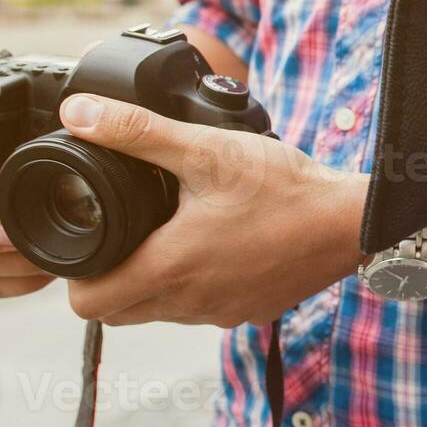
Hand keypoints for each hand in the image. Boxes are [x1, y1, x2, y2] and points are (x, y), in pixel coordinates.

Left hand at [57, 94, 366, 327]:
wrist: (351, 221)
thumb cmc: (284, 188)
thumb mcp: (204, 149)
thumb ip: (136, 131)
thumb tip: (79, 112)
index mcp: (170, 267)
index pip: (87, 304)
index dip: (75, 276)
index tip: (91, 241)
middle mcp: (192, 303)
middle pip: (119, 313)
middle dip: (110, 281)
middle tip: (124, 235)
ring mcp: (223, 314)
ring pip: (161, 313)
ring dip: (154, 284)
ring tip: (171, 234)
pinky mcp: (251, 313)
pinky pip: (204, 310)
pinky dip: (197, 286)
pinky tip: (216, 247)